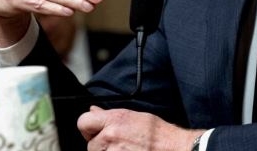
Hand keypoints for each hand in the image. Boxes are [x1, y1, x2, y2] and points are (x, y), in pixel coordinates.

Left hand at [78, 106, 203, 150]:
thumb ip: (110, 115)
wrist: (172, 149)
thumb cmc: (158, 134)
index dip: (89, 127)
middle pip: (90, 144)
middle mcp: (110, 137)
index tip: (96, 131)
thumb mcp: (134, 116)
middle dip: (102, 145)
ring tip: (126, 150)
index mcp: (114, 120)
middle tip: (120, 143)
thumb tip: (93, 110)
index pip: (83, 122)